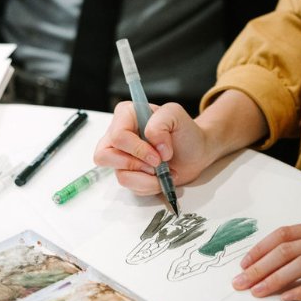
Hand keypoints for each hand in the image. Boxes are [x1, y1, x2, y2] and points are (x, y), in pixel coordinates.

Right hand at [94, 101, 219, 195]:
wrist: (194, 153)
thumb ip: (161, 121)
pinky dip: (148, 186)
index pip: (118, 136)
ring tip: (162, 172)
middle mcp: (118, 134)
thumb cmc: (184, 131)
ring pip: (119, 175)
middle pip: (105, 156)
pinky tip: (160, 177)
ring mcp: (121, 155)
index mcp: (126, 115)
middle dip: (135, 165)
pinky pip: (130, 186)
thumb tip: (153, 143)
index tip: (158, 155)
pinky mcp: (128, 173)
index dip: (137, 149)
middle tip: (157, 164)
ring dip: (145, 178)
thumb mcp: (176, 114)